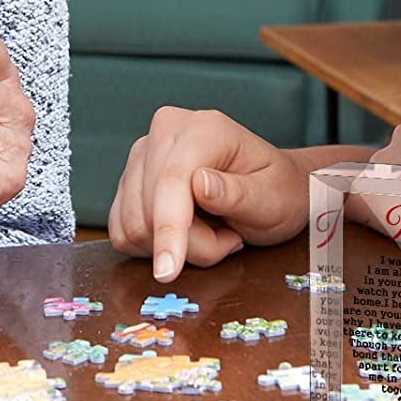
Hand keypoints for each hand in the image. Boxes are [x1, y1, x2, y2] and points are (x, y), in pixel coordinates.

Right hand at [108, 106, 311, 281]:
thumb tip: (199, 184)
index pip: (172, 181)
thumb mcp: (273, 198)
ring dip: (177, 246)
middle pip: (150, 211)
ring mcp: (141, 156)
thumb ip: (237, 193)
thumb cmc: (277, 191)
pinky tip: (187, 232)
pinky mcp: (129, 182)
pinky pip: (122, 232)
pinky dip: (154, 246)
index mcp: (203, 129)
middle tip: (229, 237)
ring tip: (213, 230)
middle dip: (191, 242)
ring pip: (134, 226)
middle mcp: (165, 133)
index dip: (168, 229)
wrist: (271, 187)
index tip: (168, 271)